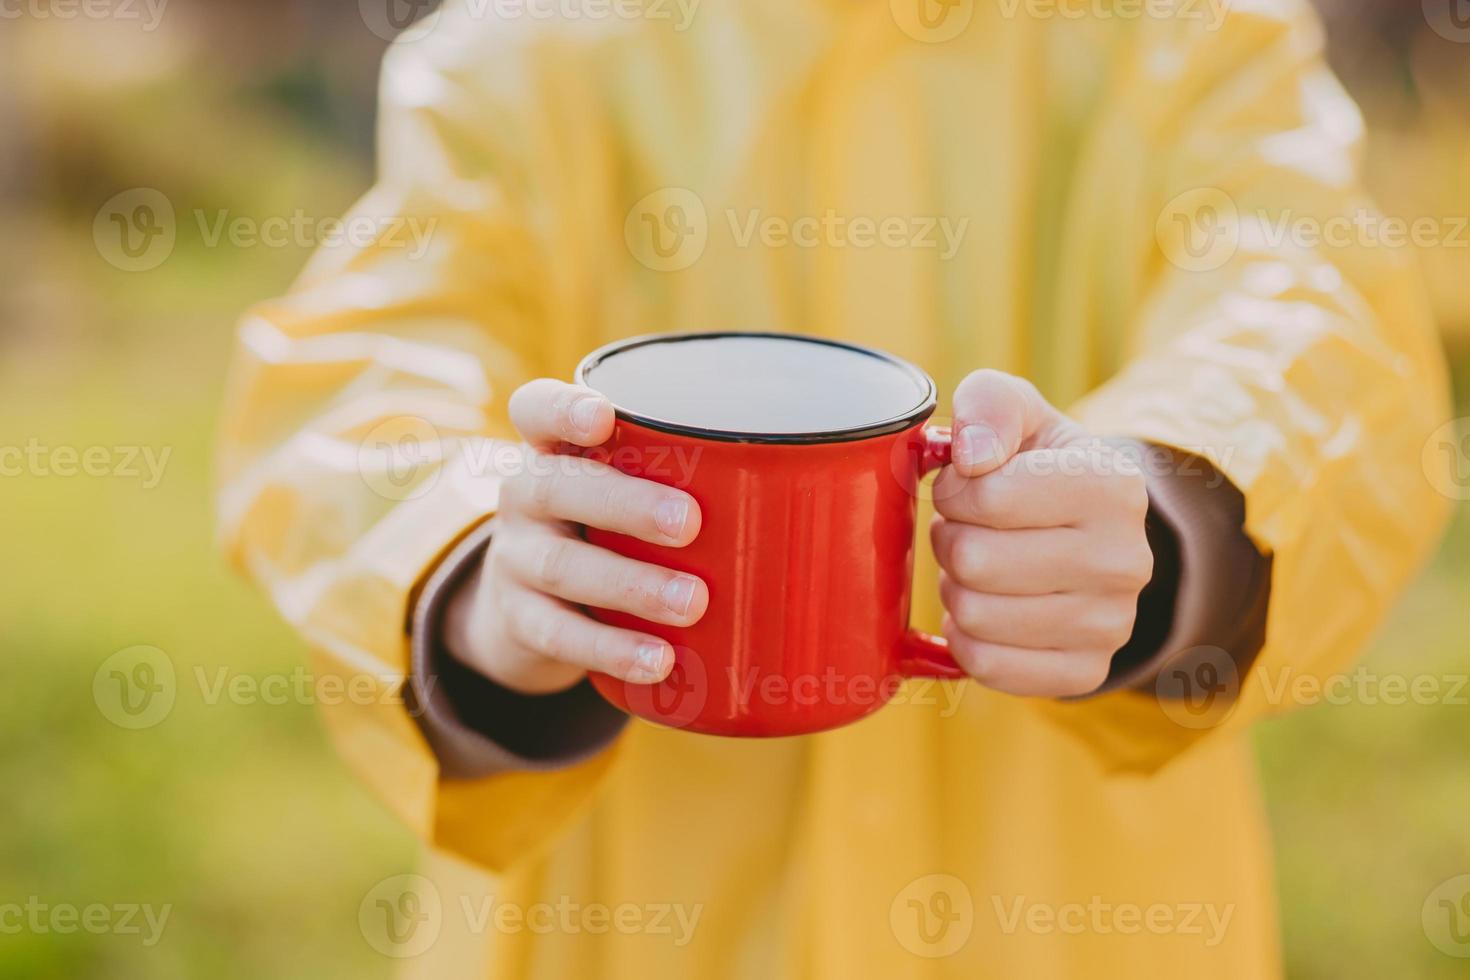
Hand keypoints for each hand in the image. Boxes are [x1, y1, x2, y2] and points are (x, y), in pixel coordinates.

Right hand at [443, 379, 708, 694]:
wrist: (538, 612)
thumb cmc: (625, 531)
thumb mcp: (648, 492)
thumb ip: (736, 474)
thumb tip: (892, 462)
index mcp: (558, 450)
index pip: (536, 409)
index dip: (563, 408)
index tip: (606, 416)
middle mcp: (527, 498)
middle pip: (554, 486)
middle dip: (623, 502)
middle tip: (689, 522)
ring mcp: (515, 562)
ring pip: (560, 566)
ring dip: (629, 584)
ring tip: (692, 602)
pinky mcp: (521, 624)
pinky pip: (560, 635)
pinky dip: (611, 648)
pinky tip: (659, 660)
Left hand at [931, 370, 1153, 697]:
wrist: (1086, 533)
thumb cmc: (1038, 466)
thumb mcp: (1020, 412)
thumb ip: (989, 404)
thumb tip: (970, 456)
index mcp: (1114, 486)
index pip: (988, 496)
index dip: (955, 490)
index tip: (968, 485)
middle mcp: (1126, 560)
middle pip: (974, 560)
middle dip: (951, 539)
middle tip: (970, 529)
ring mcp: (1112, 624)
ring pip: (973, 615)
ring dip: (956, 587)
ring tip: (981, 566)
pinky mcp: (1085, 671)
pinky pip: (986, 665)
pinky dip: (965, 638)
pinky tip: (985, 609)